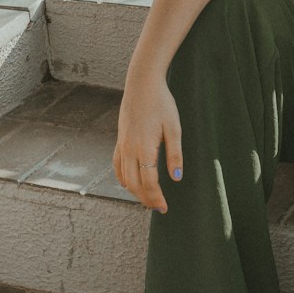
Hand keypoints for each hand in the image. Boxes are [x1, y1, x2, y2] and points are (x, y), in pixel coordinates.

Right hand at [113, 73, 183, 212]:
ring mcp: (122, 144)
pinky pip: (117, 166)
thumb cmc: (161, 103)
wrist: (142, 84)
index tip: (164, 208)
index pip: (148, 181)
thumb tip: (176, 178)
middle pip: (134, 184)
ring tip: (148, 198)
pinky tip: (131, 183)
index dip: (156, 198)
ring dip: (135, 191)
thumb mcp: (174, 127)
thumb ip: (175, 154)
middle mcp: (129, 149)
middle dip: (146, 199)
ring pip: (124, 177)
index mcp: (144, 147)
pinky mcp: (119, 140)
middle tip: (158, 208)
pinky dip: (123, 179)